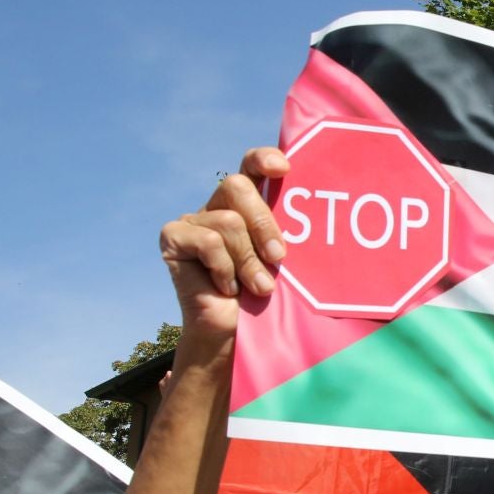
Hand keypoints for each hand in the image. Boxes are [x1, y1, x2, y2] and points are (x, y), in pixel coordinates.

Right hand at [160, 147, 290, 341]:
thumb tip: (320, 217)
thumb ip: (289, 235)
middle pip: (237, 187)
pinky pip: (207, 241)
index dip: (263, 159)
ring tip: (258, 287)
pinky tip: (226, 286)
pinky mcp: (173, 237)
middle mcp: (218, 206)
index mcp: (247, 205)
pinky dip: (224, 268)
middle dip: (264, 224)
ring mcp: (193, 220)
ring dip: (248, 261)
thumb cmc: (264, 296)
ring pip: (228, 222)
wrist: (233, 334)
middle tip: (279, 259)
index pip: (251, 167)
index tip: (284, 169)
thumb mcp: (282, 262)